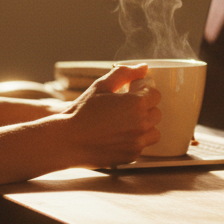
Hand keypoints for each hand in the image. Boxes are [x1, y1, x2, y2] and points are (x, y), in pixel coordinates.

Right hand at [0, 64, 161, 189]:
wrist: (67, 140)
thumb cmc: (82, 111)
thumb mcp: (101, 86)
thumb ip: (124, 74)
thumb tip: (143, 67)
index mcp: (137, 103)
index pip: (155, 94)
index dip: (143, 92)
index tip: (130, 94)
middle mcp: (142, 123)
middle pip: (156, 113)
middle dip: (144, 109)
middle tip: (124, 109)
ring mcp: (138, 142)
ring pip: (153, 131)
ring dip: (143, 126)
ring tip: (123, 124)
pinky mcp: (132, 156)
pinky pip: (141, 146)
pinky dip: (134, 141)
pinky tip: (116, 136)